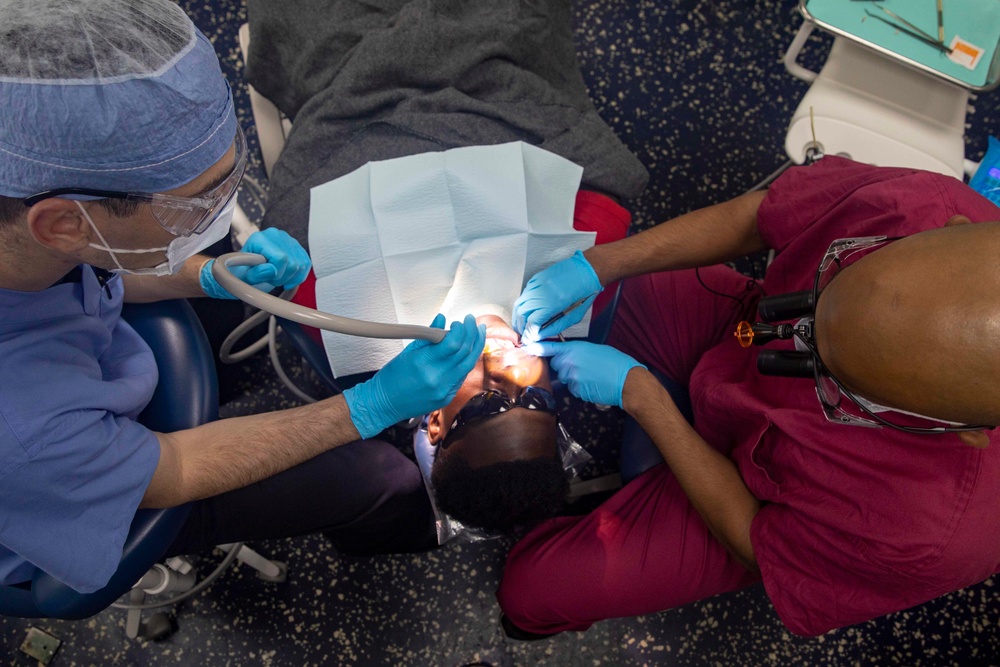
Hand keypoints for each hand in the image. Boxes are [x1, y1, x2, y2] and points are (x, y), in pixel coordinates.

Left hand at [200, 228, 311, 298]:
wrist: (244, 270)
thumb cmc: (242, 273)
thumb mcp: (242, 276)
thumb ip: (254, 274)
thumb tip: (271, 270)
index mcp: (260, 239)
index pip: (280, 258)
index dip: (276, 274)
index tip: (267, 278)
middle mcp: (275, 235)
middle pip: (293, 262)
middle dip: (283, 277)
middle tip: (271, 280)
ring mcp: (288, 240)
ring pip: (302, 264)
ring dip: (291, 277)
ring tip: (277, 278)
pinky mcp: (296, 247)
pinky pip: (306, 263)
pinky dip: (299, 276)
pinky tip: (289, 279)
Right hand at [342, 314, 486, 438]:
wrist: (385, 404)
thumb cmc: (392, 376)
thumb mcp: (407, 352)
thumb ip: (428, 336)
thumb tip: (442, 319)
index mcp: (424, 363)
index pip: (453, 343)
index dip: (461, 329)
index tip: (459, 322)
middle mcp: (437, 378)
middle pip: (465, 352)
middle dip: (472, 333)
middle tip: (472, 321)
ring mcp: (444, 390)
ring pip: (468, 365)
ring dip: (476, 346)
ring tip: (478, 332)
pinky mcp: (448, 398)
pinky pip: (462, 377)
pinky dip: (466, 362)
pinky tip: (468, 351)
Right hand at [513, 250, 601, 343]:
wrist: (586, 270)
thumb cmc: (584, 293)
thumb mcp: (573, 317)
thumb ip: (554, 327)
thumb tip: (538, 336)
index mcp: (554, 303)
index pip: (532, 322)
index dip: (528, 334)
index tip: (527, 340)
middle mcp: (543, 292)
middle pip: (522, 314)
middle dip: (520, 327)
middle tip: (524, 335)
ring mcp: (538, 284)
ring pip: (519, 304)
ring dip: (519, 317)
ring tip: (523, 325)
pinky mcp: (536, 279)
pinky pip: (524, 294)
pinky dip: (523, 305)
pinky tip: (527, 311)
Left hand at [523, 340, 643, 408]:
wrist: (626, 381)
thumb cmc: (615, 362)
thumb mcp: (596, 349)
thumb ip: (579, 351)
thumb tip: (571, 356)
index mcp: (575, 348)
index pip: (550, 348)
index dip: (538, 348)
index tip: (527, 347)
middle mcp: (570, 362)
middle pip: (556, 366)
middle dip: (563, 367)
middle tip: (580, 367)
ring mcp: (572, 377)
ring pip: (564, 378)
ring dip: (572, 378)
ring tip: (589, 377)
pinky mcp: (576, 390)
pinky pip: (572, 388)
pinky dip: (578, 388)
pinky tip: (592, 385)